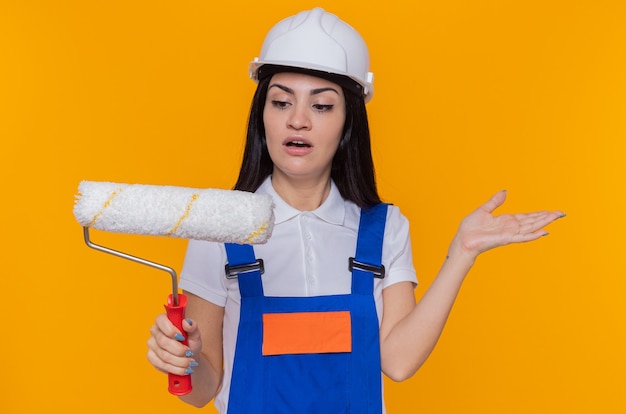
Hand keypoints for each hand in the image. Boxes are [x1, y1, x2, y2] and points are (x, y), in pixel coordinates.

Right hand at [147, 314, 201, 376]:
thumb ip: (192, 327)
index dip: (171, 330)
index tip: (182, 337)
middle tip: (190, 353)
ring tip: (190, 363)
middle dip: (179, 350)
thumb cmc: (190, 341)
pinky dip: (175, 368)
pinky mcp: (151, 357)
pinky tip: (184, 369)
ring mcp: (151, 344)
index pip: (161, 320)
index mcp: (164, 320)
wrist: (189, 356)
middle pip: (163, 341)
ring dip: (180, 361)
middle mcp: (155, 330)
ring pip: (163, 355)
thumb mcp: (195, 333)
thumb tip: (186, 322)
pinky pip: (161, 365)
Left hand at [450, 190, 564, 259]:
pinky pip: (522, 237)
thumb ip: (495, 202)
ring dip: (543, 223)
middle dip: (546, 217)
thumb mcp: (484, 210)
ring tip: (556, 217)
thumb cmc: (470, 228)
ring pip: (530, 227)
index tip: (551, 211)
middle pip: (532, 221)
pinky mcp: (505, 239)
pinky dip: (533, 235)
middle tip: (561, 213)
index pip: (526, 217)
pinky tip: (544, 232)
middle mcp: (510, 227)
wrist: (462, 240)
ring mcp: (509, 234)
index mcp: (506, 221)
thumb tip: (505, 192)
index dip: (539, 214)